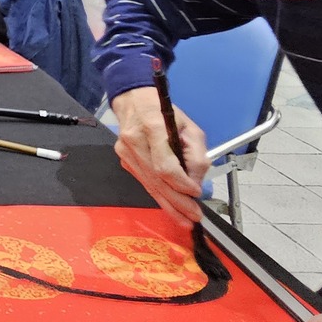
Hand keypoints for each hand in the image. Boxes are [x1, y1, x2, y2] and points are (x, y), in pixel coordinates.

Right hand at [108, 87, 208, 225]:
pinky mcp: (124, 161)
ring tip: (185, 220)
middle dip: (178, 202)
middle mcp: (135, 142)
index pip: (165, 165)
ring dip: (169, 205)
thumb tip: (196, 182)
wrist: (133, 101)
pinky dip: (159, 196)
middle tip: (194, 216)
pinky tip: (171, 207)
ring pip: (149, 186)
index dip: (182, 183)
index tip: (196, 192)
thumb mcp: (189, 126)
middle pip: (157, 181)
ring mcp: (126, 153)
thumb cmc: (163, 111)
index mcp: (153, 127)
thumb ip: (197, 154)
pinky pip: (145, 182)